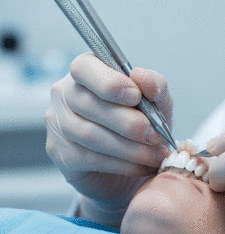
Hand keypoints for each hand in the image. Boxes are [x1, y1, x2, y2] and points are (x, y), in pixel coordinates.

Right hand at [45, 53, 171, 226]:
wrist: (133, 161)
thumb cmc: (142, 119)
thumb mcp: (157, 99)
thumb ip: (154, 83)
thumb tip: (141, 77)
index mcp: (88, 70)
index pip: (84, 67)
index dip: (109, 83)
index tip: (136, 97)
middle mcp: (65, 93)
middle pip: (89, 104)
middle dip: (128, 122)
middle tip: (155, 135)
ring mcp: (58, 123)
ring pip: (90, 134)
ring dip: (129, 147)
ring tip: (156, 154)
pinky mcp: (60, 153)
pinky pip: (89, 158)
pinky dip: (121, 163)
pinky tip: (142, 166)